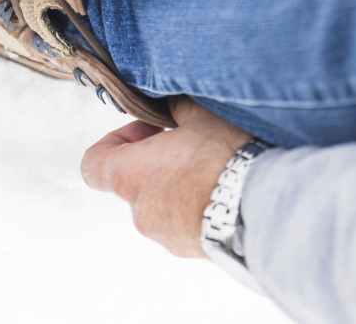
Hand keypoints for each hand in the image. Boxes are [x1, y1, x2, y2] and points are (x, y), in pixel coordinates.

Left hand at [80, 98, 253, 257]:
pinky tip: (224, 191)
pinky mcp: (190, 250)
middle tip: (188, 144)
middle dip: (157, 161)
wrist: (262, 209)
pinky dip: (195, 208)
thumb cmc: (225, 157)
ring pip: (160, 203)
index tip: (146, 131)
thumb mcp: (201, 115)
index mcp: (130, 175)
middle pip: (133, 182)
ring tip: (212, 168)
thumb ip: (177, 108)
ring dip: (176, 185)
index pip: (92, 164)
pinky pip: (183, 223)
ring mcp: (164, 235)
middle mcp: (140, 210)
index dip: (113, 143)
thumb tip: (173, 105)